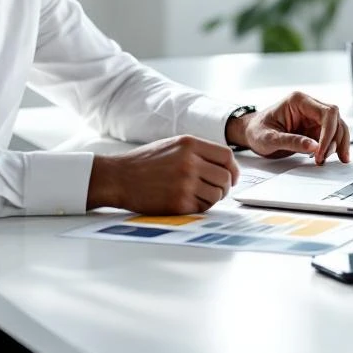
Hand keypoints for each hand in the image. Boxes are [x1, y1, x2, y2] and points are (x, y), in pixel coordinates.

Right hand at [87, 135, 238, 214]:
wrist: (118, 178)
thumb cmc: (144, 163)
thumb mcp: (171, 145)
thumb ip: (197, 151)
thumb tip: (224, 165)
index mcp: (188, 144)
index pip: (226, 156)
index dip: (233, 169)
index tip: (231, 177)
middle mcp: (189, 162)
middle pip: (225, 177)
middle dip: (224, 186)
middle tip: (214, 190)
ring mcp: (185, 183)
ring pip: (217, 194)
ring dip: (212, 198)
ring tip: (196, 195)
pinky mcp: (179, 203)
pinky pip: (203, 208)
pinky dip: (198, 207)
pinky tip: (185, 201)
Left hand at [227, 91, 349, 164]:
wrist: (251, 133)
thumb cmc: (256, 131)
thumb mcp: (269, 138)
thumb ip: (291, 142)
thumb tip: (314, 147)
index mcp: (298, 101)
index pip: (327, 113)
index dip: (329, 133)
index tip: (321, 152)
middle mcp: (308, 106)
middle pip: (336, 120)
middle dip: (336, 140)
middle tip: (324, 159)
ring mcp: (313, 117)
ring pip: (338, 128)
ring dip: (337, 145)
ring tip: (325, 160)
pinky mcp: (314, 129)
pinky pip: (331, 137)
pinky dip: (333, 148)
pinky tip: (328, 158)